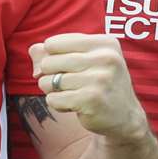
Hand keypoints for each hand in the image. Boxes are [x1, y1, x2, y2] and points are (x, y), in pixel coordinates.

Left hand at [29, 34, 152, 141]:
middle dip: (49, 75)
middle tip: (64, 83)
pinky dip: (57, 104)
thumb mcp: (85, 61)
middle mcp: (105, 58)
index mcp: (104, 42)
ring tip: (70, 93)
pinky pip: (54, 99)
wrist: (124, 116)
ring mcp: (99, 79)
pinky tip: (73, 105)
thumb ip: (55, 52)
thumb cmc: (99, 83)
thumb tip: (33, 50)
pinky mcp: (91, 100)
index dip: (51, 57)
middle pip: (49, 62)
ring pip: (50, 82)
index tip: (63, 67)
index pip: (54, 42)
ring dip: (53, 91)